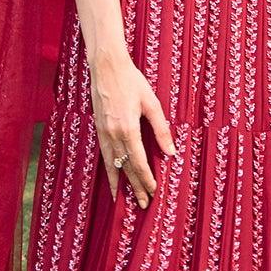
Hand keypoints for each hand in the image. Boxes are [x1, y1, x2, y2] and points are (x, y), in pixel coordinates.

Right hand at [91, 56, 173, 207]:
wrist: (106, 67)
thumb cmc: (131, 81)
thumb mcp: (151, 102)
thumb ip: (161, 129)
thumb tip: (171, 151)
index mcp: (128, 128)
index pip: (139, 161)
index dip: (147, 179)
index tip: (154, 191)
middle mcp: (114, 134)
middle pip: (126, 167)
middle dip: (135, 186)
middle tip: (143, 204)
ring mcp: (104, 133)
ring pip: (113, 164)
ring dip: (120, 183)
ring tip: (124, 199)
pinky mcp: (99, 129)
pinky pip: (104, 155)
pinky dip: (108, 170)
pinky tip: (112, 179)